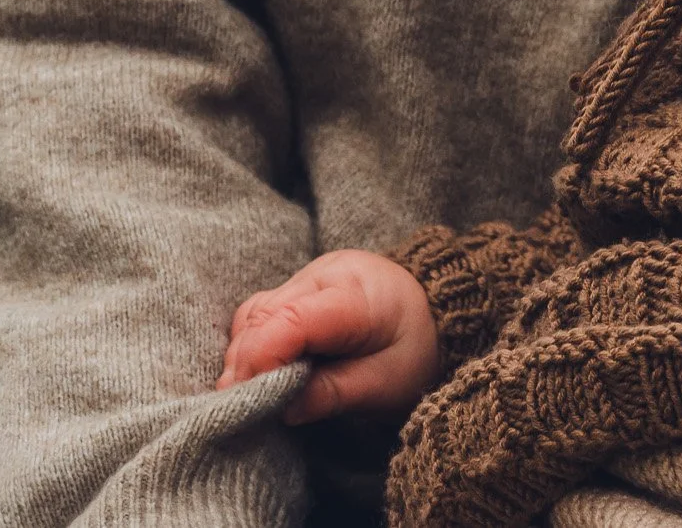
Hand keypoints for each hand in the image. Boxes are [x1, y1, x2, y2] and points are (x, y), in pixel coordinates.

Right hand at [216, 250, 439, 424]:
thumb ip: (333, 393)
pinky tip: (261, 370)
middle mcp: (328, 273)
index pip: (289, 320)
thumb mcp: (386, 382)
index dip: (260, 361)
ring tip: (251, 392)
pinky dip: (256, 340)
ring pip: (257, 311)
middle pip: (264, 315)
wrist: (441, 313)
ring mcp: (314, 273)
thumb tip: (280, 408)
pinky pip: (265, 309)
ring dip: (246, 352)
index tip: (247, 400)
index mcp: (355, 294)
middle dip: (245, 363)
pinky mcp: (305, 283)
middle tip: (240, 407)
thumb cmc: (420, 349)